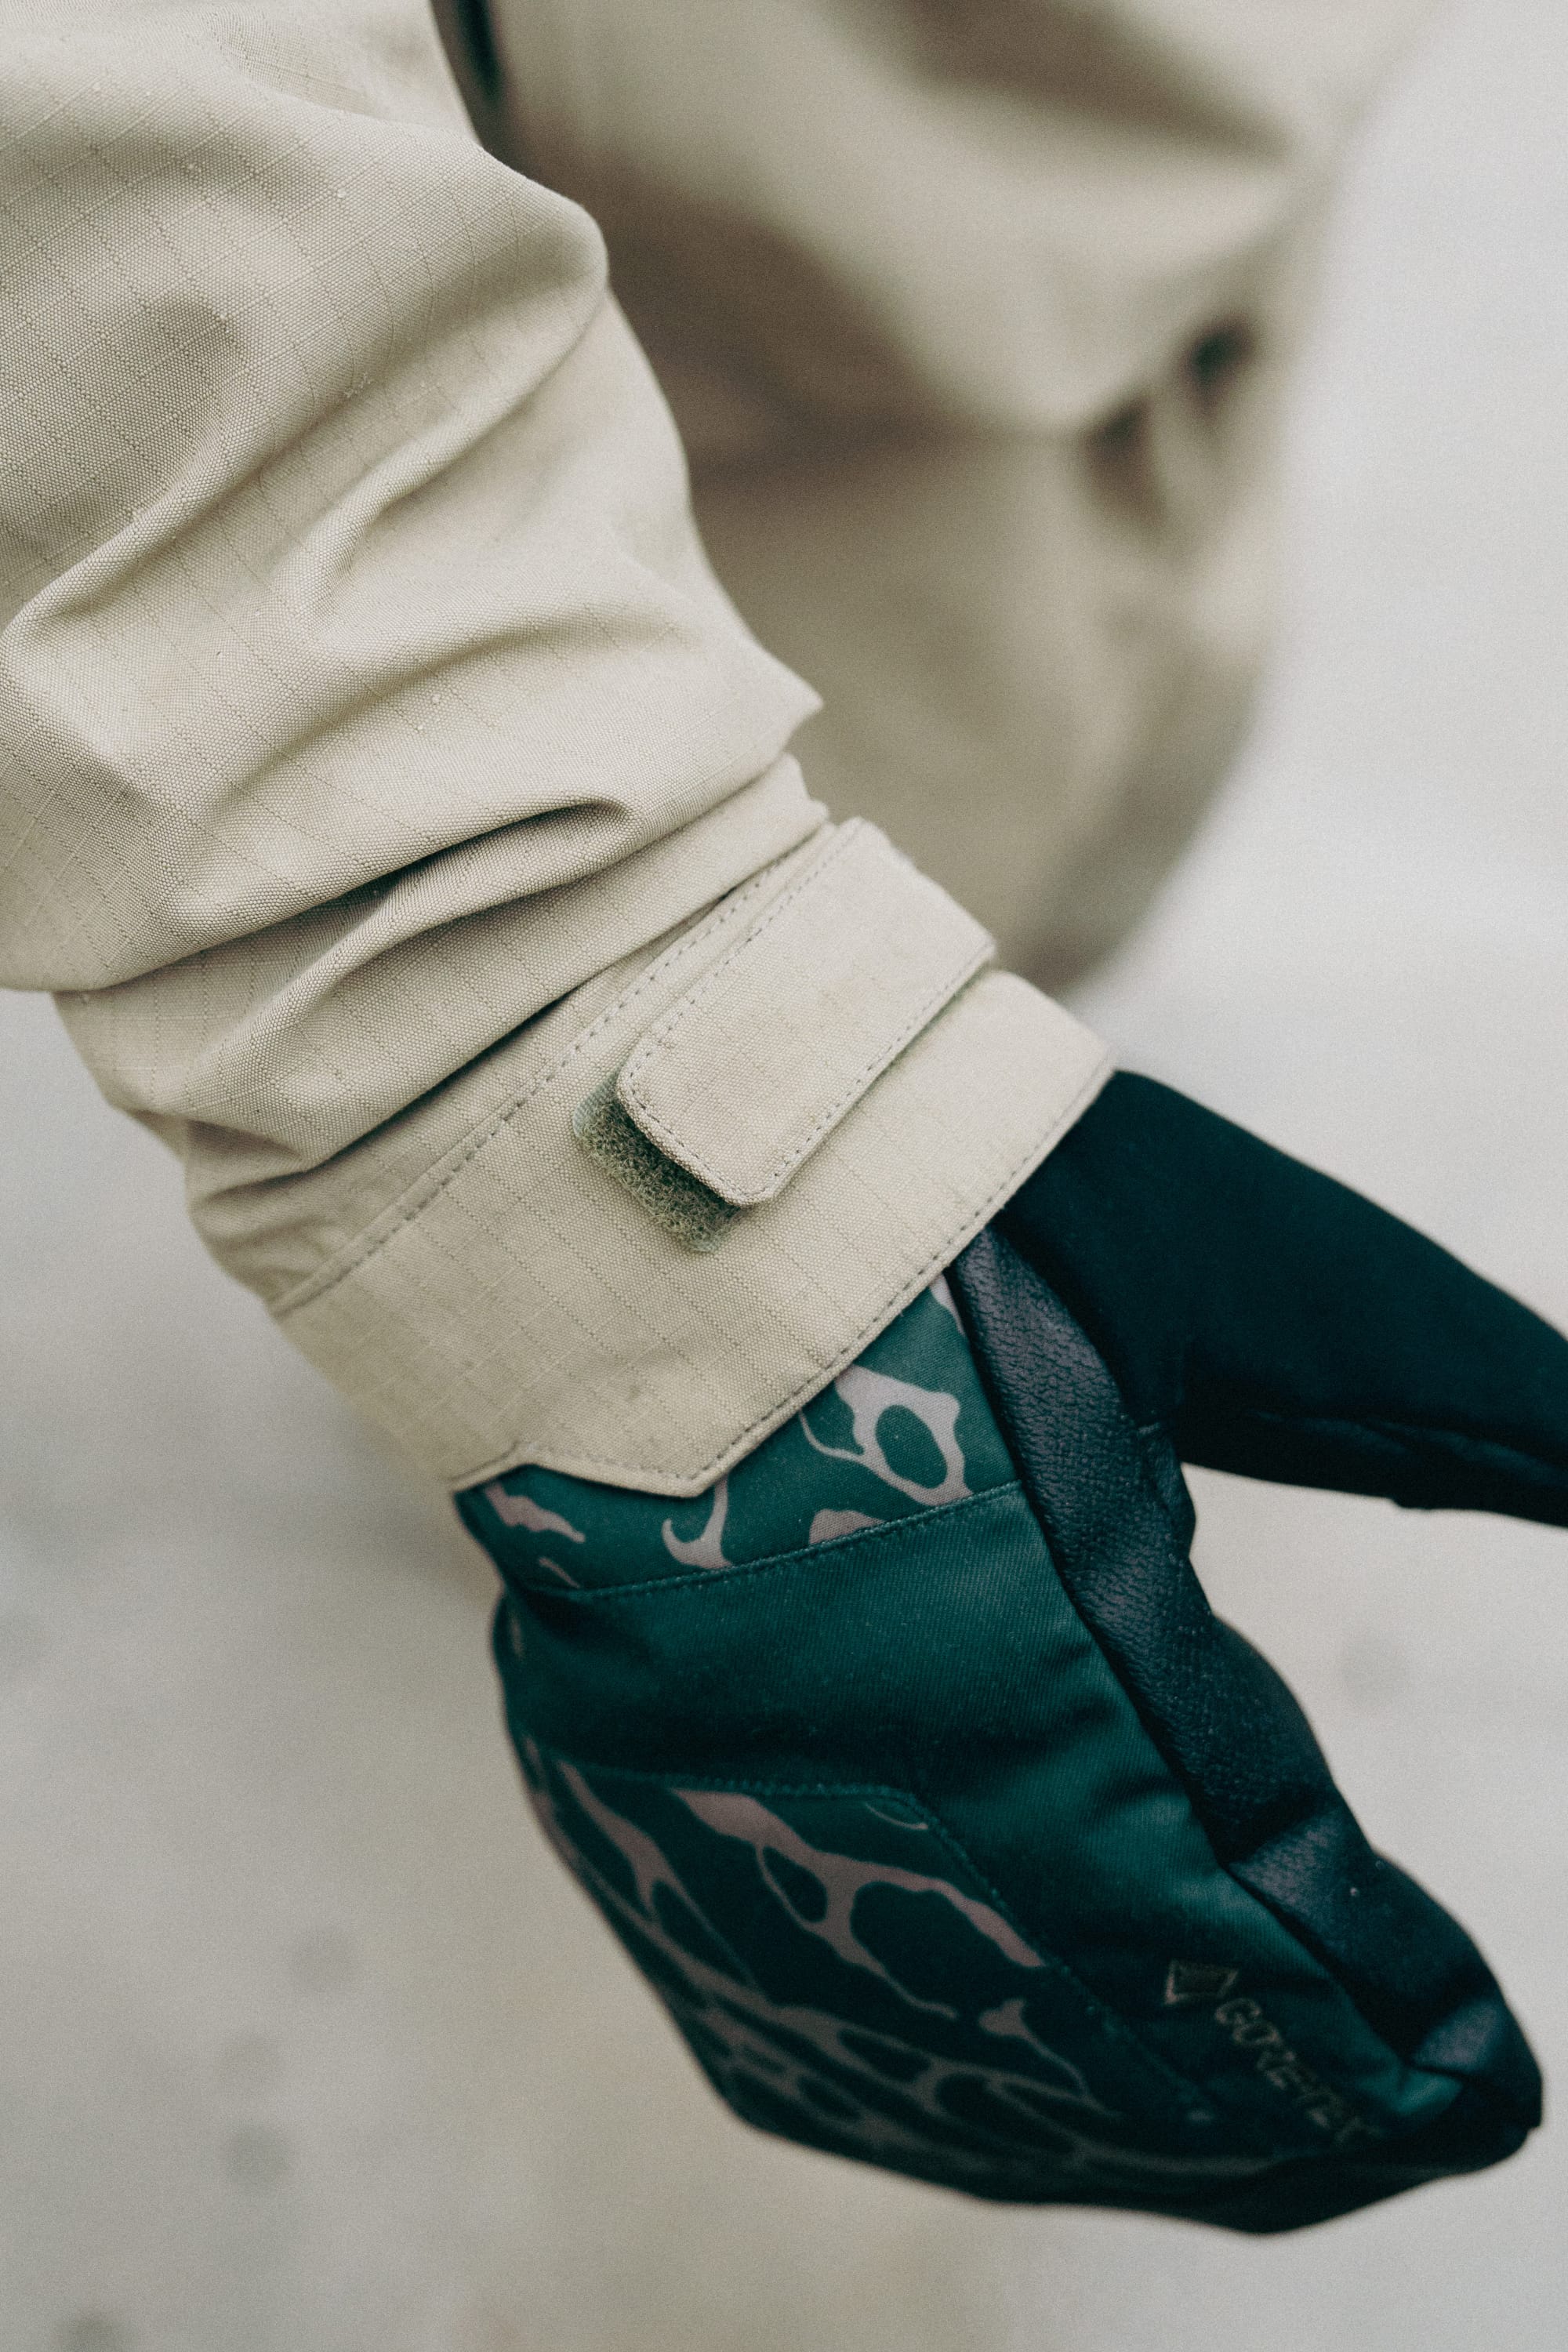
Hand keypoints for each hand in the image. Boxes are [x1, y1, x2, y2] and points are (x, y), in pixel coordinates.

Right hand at [464, 1074, 1566, 2230]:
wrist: (651, 1180)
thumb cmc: (954, 1202)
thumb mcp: (1237, 1273)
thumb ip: (1443, 1399)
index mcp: (1046, 1623)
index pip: (1259, 1897)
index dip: (1386, 2003)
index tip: (1491, 2071)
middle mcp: (874, 1761)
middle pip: (1117, 2035)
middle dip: (1292, 2112)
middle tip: (1414, 2125)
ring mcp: (724, 1809)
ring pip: (951, 2065)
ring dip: (1126, 2131)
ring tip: (1261, 2152)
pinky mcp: (629, 1819)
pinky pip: (786, 2030)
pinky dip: (929, 2099)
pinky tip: (1011, 2118)